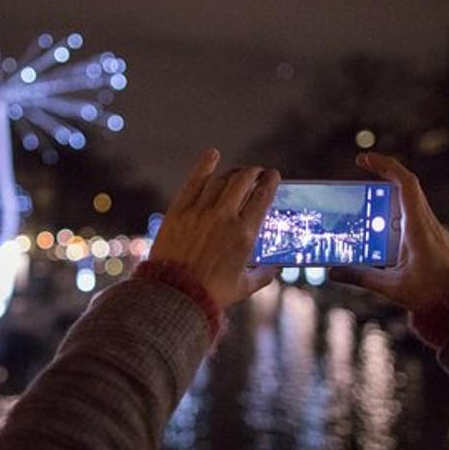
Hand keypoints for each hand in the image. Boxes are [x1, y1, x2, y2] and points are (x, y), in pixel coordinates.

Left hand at [149, 148, 280, 309]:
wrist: (174, 294)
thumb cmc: (211, 294)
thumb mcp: (243, 287)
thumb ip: (262, 275)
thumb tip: (274, 269)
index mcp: (244, 234)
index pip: (263, 197)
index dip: (270, 181)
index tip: (273, 175)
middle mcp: (224, 218)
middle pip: (243, 181)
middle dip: (253, 172)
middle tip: (256, 172)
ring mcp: (200, 212)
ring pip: (220, 179)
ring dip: (233, 171)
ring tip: (238, 172)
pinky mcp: (178, 211)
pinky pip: (194, 182)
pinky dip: (205, 165)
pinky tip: (213, 155)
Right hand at [330, 152, 448, 311]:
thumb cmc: (433, 294)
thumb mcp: (392, 287)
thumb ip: (361, 277)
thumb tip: (333, 271)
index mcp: (418, 226)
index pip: (405, 184)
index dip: (385, 165)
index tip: (363, 159)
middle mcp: (425, 222)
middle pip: (406, 185)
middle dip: (383, 171)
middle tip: (360, 167)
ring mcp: (429, 228)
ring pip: (409, 198)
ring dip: (387, 190)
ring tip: (362, 195)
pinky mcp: (429, 237)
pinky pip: (410, 214)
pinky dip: (393, 209)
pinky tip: (377, 223)